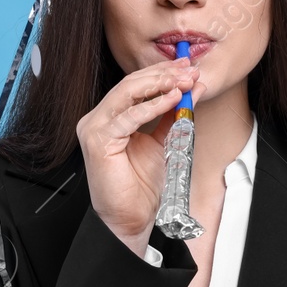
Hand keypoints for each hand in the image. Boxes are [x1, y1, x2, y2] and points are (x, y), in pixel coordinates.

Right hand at [77, 56, 204, 252]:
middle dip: (163, 74)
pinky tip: (173, 100)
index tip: (187, 67)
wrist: (132, 218)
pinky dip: (153, 106)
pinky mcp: (98, 140)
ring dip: (160, 85)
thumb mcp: (164, 141)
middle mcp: (97, 118)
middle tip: (188, 70)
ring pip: (127, 93)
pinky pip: (128, 116)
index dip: (161, 73)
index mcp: (109, 117)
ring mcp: (94, 128)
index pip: (135, 85)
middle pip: (131, 84)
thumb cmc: (142, 186)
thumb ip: (173, 115)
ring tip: (184, 82)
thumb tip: (193, 89)